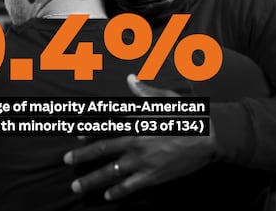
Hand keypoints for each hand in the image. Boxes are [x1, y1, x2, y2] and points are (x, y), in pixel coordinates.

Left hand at [63, 75, 216, 200]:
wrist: (209, 137)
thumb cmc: (187, 115)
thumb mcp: (166, 98)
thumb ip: (144, 92)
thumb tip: (131, 79)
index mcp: (136, 120)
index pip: (106, 126)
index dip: (88, 131)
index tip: (74, 135)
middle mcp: (135, 140)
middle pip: (103, 149)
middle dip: (82, 156)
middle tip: (66, 160)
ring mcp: (143, 160)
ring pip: (111, 172)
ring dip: (92, 179)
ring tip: (77, 186)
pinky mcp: (153, 176)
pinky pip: (130, 186)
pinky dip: (117, 192)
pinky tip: (107, 196)